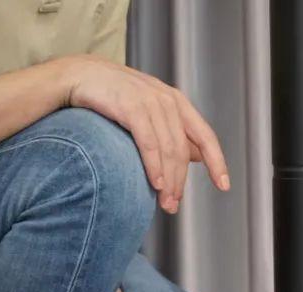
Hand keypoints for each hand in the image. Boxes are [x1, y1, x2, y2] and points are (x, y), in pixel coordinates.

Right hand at [57, 55, 229, 213]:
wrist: (78, 75)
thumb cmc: (114, 97)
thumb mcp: (150, 112)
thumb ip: (173, 132)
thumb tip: (198, 157)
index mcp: (178, 103)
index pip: (206, 137)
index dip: (218, 162)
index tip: (224, 185)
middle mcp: (168, 101)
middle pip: (183, 150)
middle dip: (181, 182)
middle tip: (174, 206)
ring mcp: (151, 102)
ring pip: (169, 150)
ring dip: (169, 181)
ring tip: (165, 203)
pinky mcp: (132, 106)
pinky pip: (149, 143)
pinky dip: (155, 166)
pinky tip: (157, 184)